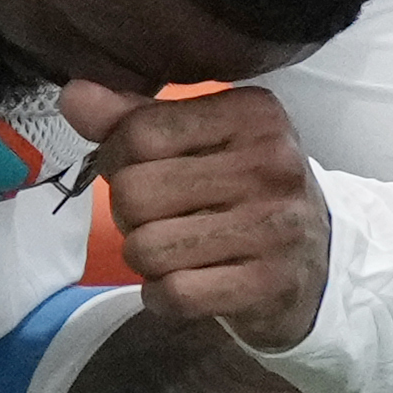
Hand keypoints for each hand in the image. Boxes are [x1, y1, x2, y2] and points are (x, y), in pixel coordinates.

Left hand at [63, 79, 329, 348]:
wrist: (320, 264)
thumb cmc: (245, 192)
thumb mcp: (202, 142)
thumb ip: (135, 117)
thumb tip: (73, 95)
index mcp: (252, 113)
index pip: (140, 132)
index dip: (116, 159)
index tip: (137, 171)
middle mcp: (270, 163)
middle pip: (134, 192)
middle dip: (128, 214)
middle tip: (158, 218)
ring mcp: (274, 226)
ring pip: (146, 248)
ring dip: (144, 258)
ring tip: (174, 251)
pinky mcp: (268, 283)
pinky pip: (173, 293)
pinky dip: (161, 296)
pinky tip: (182, 285)